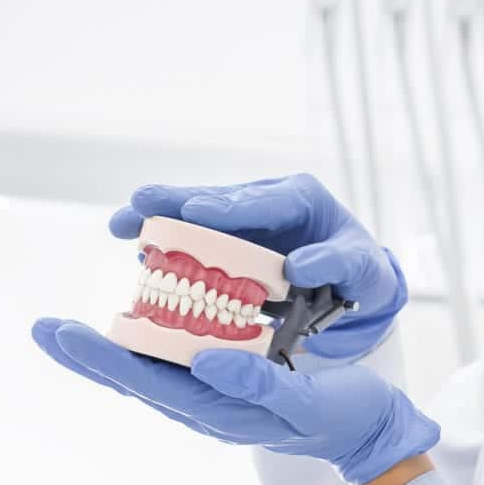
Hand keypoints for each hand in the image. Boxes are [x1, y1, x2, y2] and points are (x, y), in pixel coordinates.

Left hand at [30, 318, 439, 483]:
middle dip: (87, 354)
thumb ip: (259, 386)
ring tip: (65, 329)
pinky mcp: (225, 381)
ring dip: (108, 349)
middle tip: (42, 328)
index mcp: (219, 412)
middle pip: (135, 376)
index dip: (103, 358)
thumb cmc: (344, 415)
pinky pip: (174, 360)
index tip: (63, 333)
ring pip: (148, 369)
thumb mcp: (308, 401)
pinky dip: (147, 337)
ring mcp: (213, 394)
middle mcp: (206, 404)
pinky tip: (132, 318)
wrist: (369, 431)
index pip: (148, 382)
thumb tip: (205, 362)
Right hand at [109, 173, 404, 360]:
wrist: (354, 286)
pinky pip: (195, 242)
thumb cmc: (361, 273)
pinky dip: (168, 246)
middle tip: (139, 203)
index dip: (228, 206)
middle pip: (216, 200)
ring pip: (196, 217)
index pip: (263, 200)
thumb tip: (299, 267)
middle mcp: (265, 202)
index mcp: (300, 198)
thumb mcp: (361, 268)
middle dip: (176, 202)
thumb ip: (336, 262)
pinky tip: (138, 256)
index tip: (197, 211)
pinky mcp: (229, 244)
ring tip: (121, 223)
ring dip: (159, 219)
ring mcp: (243, 223)